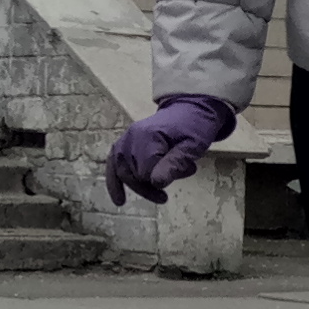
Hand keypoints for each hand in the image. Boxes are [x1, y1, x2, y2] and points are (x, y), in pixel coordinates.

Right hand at [102, 94, 232, 205]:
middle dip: (152, 186)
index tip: (188, 170)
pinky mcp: (124, 143)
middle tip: (174, 190)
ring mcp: (126, 139)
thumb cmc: (195, 127)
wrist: (190, 109)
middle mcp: (132, 137)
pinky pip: (114, 164)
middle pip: (132, 174)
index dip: (164, 179)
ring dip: (139, 187)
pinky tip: (119, 200)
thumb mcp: (194, 145)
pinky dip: (114, 181)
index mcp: (149, 136)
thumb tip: (156, 183)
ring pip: (122, 172)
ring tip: (159, 196)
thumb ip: (176, 163)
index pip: (146, 172)